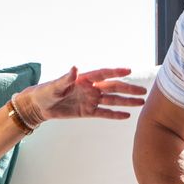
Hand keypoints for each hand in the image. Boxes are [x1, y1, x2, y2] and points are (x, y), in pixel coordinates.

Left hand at [17, 67, 146, 122]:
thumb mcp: (55, 86)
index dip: (116, 71)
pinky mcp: (87, 112)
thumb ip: (67, 78)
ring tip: (141, 102)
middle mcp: (90, 89)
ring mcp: (90, 100)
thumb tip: (75, 68)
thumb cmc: (46, 92)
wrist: (39, 106)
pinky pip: (104, 113)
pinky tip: (127, 115)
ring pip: (112, 100)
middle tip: (144, 91)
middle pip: (113, 88)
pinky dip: (115, 114)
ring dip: (126, 101)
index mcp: (84, 79)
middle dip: (128, 89)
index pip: (104, 74)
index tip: (129, 69)